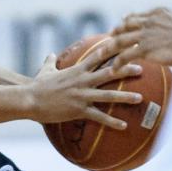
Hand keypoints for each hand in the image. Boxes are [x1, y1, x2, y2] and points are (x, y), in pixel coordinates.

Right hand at [27, 39, 142, 129]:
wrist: (30, 99)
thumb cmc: (37, 86)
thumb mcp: (45, 70)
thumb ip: (50, 61)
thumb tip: (50, 54)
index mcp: (77, 70)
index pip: (98, 56)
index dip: (113, 48)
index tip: (125, 44)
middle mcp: (82, 80)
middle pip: (109, 73)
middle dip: (126, 70)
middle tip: (142, 68)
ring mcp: (82, 95)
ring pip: (108, 94)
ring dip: (125, 97)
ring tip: (140, 98)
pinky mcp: (79, 110)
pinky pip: (99, 116)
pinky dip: (112, 121)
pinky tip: (124, 126)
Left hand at [110, 7, 171, 65]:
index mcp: (158, 12)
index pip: (136, 16)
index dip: (127, 21)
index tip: (122, 25)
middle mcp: (148, 20)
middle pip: (124, 26)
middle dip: (115, 32)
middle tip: (108, 40)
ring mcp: (145, 34)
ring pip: (120, 40)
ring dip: (109, 47)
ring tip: (101, 55)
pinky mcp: (145, 48)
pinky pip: (125, 55)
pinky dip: (117, 62)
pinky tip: (113, 69)